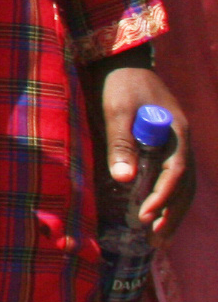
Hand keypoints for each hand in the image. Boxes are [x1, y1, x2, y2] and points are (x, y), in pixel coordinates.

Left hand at [101, 65, 193, 239]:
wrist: (122, 62)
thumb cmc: (120, 84)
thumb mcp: (117, 111)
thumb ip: (121, 142)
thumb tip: (125, 180)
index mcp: (177, 132)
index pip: (176, 172)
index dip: (163, 197)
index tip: (146, 215)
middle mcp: (183, 141)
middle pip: (185, 184)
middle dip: (172, 213)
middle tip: (156, 239)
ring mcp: (177, 144)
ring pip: (182, 184)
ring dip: (172, 210)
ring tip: (159, 237)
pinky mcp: (165, 146)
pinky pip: (173, 177)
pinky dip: (168, 197)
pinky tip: (156, 213)